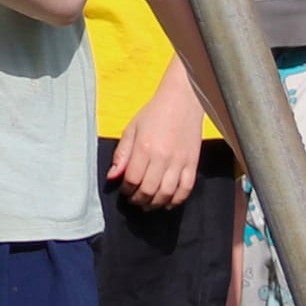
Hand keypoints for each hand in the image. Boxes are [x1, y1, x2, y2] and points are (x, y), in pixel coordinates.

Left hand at [108, 71, 204, 208]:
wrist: (183, 100)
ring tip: (148, 204)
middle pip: (148, 190)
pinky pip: (186, 189)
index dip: (126, 190)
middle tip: (134, 200)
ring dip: (155, 204)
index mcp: (144, 148)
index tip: (124, 190)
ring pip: (166, 193)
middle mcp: (162, 157)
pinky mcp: (193, 163)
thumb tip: (112, 177)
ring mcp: (179, 162)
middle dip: (138, 200)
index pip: (132, 179)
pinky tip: (168, 203)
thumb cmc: (154, 113)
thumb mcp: (132, 129)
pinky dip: (176, 200)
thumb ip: (122, 154)